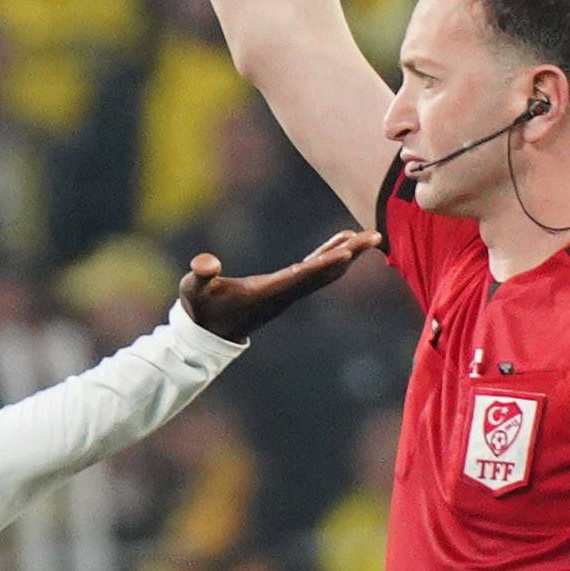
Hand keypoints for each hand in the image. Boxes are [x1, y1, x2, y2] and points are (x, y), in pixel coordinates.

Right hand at [177, 229, 378, 342]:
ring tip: (369, 236)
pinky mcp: (284, 288)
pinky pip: (314, 270)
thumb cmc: (200, 309)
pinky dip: (330, 256)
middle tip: (375, 236)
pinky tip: (342, 244)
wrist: (206, 334)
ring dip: (347, 254)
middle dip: (350, 254)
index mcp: (267, 293)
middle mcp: (284, 294)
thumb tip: (207, 263)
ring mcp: (286, 293)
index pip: (301, 276)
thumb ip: (200, 276)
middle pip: (323, 273)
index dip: (324, 264)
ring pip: (324, 272)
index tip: (348, 252)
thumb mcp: (193, 290)